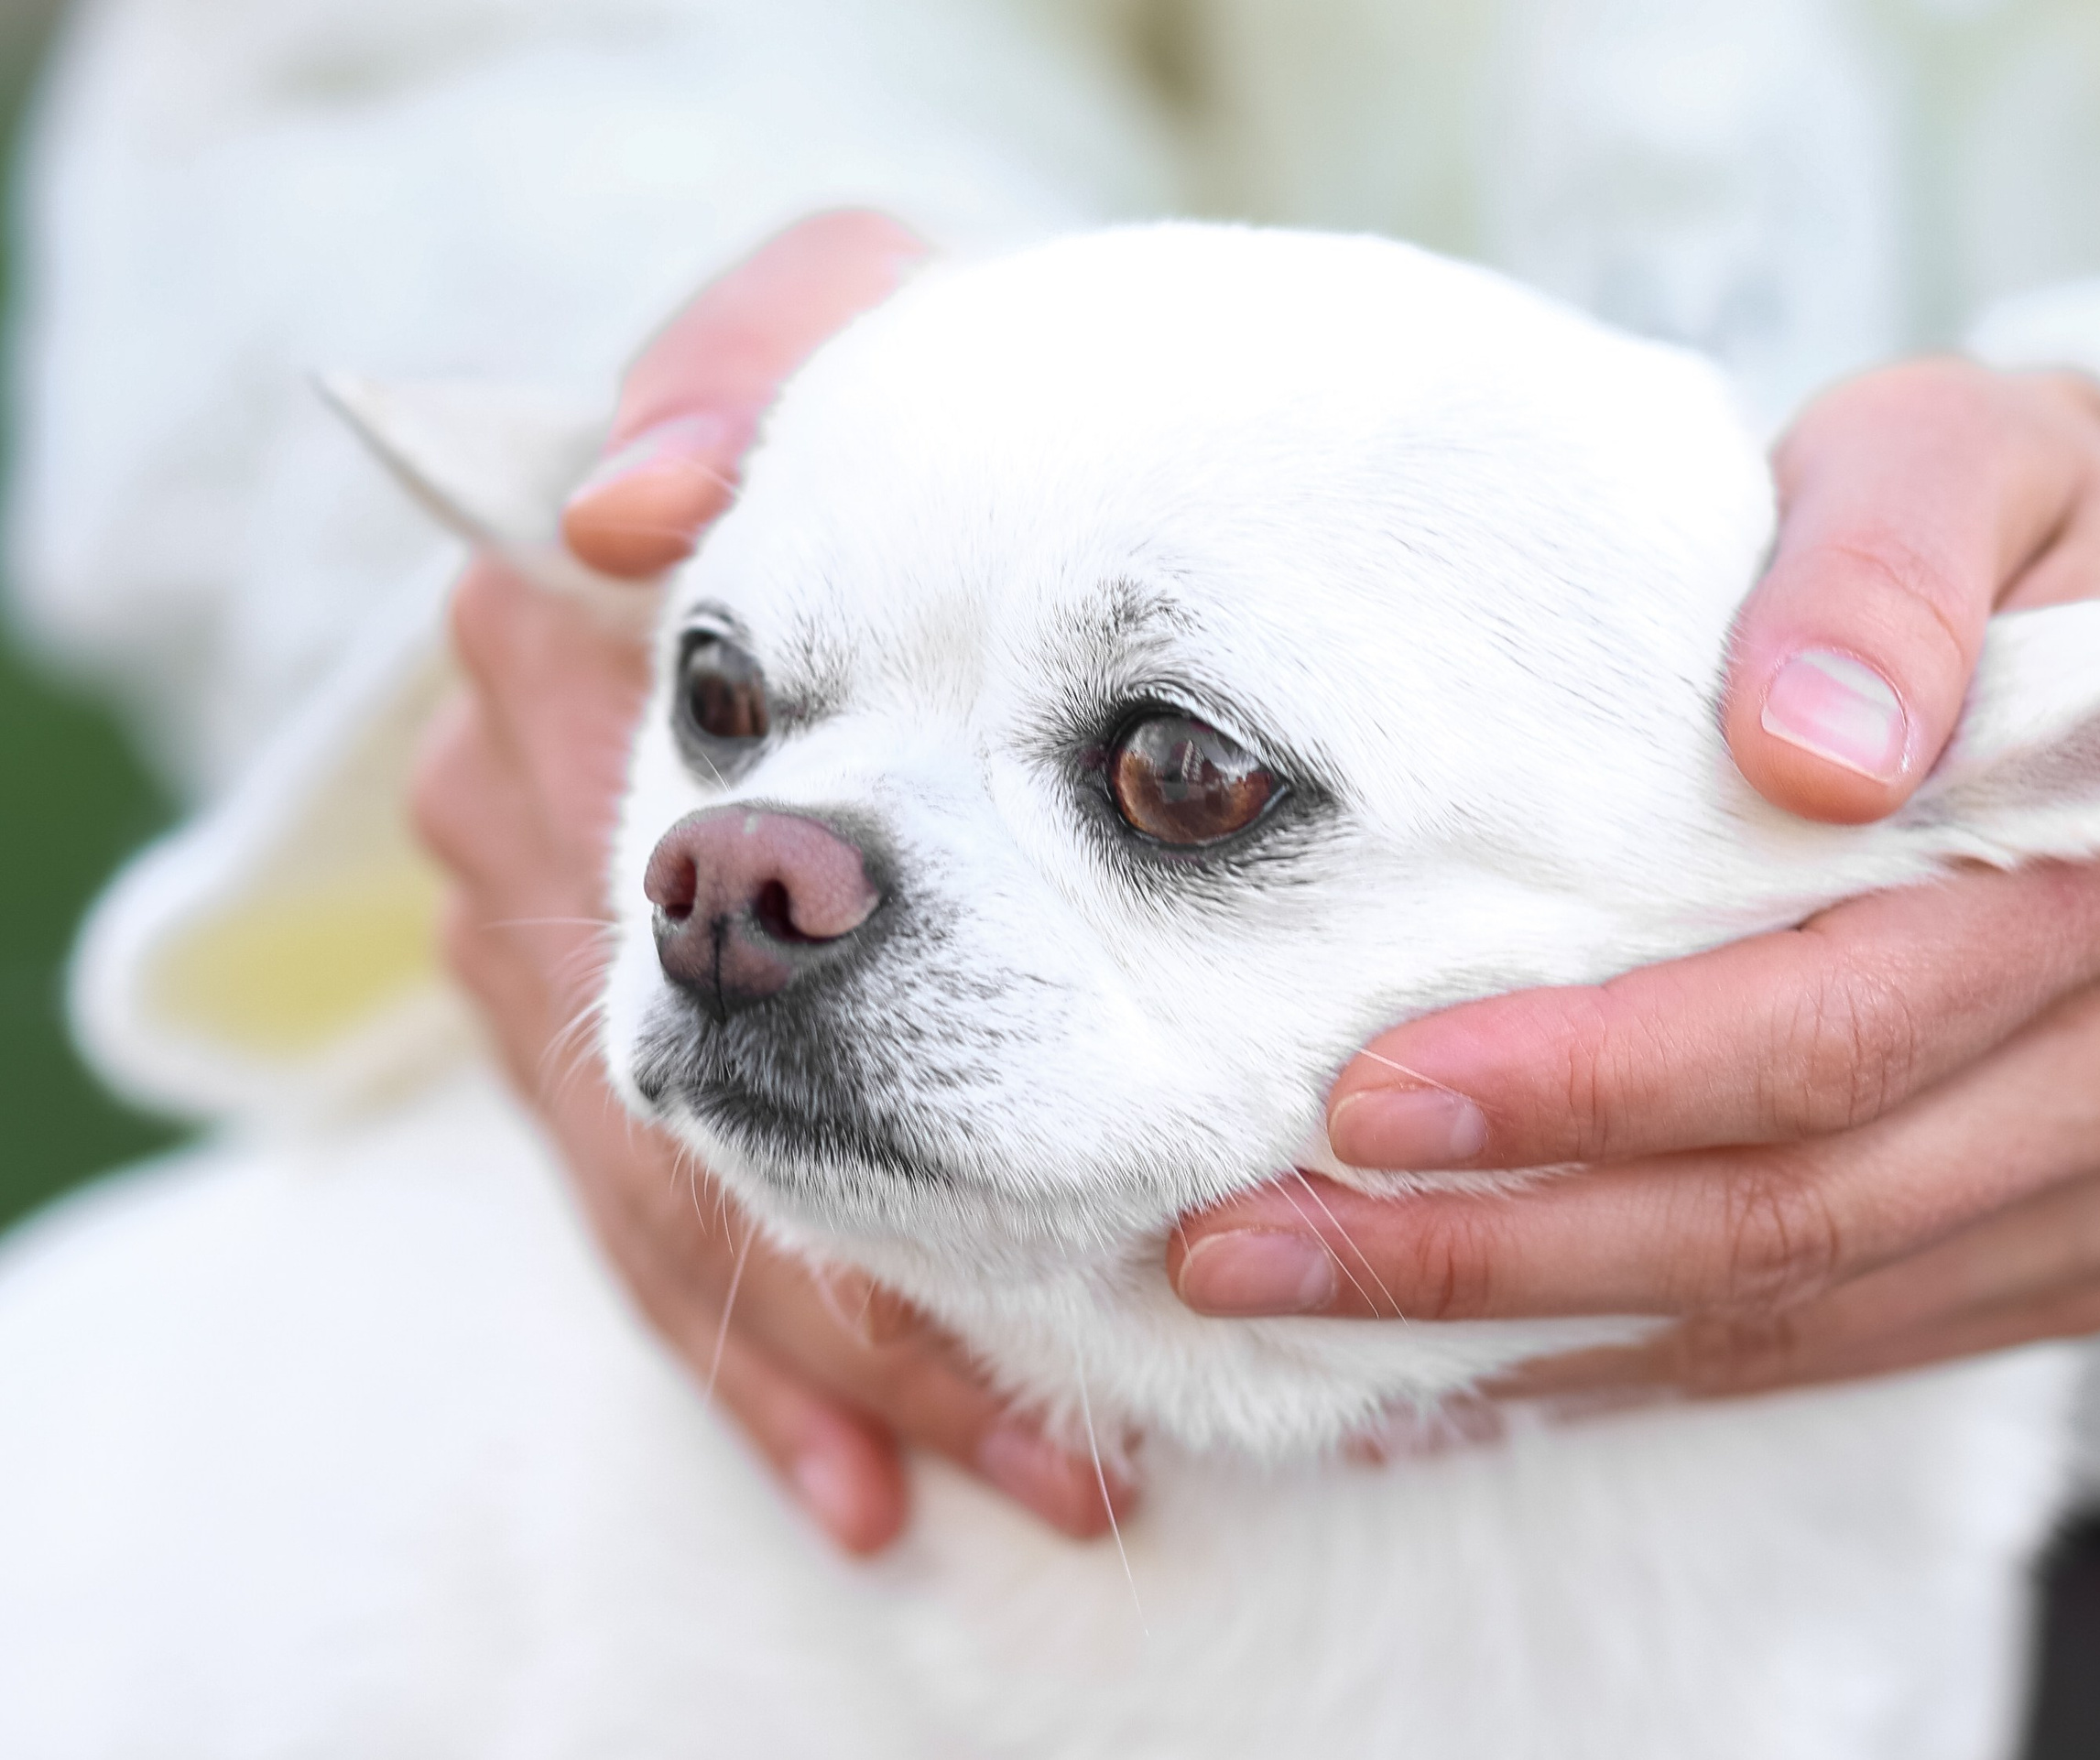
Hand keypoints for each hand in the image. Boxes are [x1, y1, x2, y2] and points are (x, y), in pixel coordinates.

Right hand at [411, 212, 1124, 1553]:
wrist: (823, 474)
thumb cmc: (878, 412)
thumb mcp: (844, 311)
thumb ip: (762, 356)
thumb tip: (639, 509)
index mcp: (575, 673)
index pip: (694, 943)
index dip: (833, 1133)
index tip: (1010, 1263)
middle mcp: (535, 822)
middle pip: (707, 1129)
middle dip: (891, 1302)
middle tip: (1072, 1448)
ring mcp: (551, 944)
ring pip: (686, 1207)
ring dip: (854, 1356)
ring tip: (1026, 1477)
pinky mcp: (592, 1019)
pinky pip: (651, 1217)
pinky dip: (765, 1350)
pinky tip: (867, 1473)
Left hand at [1168, 360, 2099, 1401]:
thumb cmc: (1984, 536)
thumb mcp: (1939, 461)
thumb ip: (1879, 571)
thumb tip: (1811, 748)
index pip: (1824, 1033)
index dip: (1590, 1086)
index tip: (1364, 1098)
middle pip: (1788, 1216)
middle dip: (1494, 1246)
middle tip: (1250, 1244)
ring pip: (1784, 1312)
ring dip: (1519, 1324)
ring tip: (1295, 1292)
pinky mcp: (2053, 1254)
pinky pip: (1815, 1350)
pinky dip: (1614, 1351)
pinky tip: (1441, 1346)